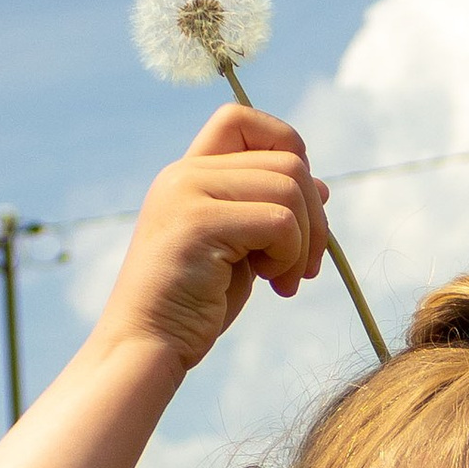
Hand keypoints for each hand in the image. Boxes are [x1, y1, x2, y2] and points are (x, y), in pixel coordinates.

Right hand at [99, 104, 326, 371]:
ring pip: (290, 187)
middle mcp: (184, 173)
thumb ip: (268, 210)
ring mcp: (187, 193)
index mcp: (189, 173)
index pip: (244, 120)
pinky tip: (273, 285)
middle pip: (287, 160)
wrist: (147, 347)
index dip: (286, 149)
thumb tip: (321, 185)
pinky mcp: (197, 223)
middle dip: (314, 217)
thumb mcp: (240, 250)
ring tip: (283, 280)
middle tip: (305, 267)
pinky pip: (280, 222)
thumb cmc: (193, 306)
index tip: (294, 208)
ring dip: (304, 242)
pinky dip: (291, 257)